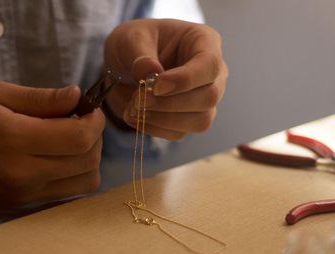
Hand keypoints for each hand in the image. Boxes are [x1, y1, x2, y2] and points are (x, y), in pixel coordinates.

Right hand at [0, 81, 104, 218]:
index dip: (95, 121)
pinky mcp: (27, 209)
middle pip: (88, 160)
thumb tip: (76, 96)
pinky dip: (78, 175)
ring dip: (91, 158)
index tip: (90, 109)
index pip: (78, 137)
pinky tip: (62, 160)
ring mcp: (27, 197)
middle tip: (83, 122)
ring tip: (74, 141)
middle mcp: (24, 174)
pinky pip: (70, 195)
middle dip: (96, 137)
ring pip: (86, 182)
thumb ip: (39, 97)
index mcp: (14, 140)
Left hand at [104, 19, 227, 139]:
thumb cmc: (133, 43)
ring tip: (134, 107)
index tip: (156, 86)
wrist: (122, 67)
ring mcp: (203, 99)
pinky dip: (154, 128)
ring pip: (200, 121)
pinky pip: (179, 133)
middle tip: (139, 98)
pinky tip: (135, 115)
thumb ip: (139, 53)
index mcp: (203, 41)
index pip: (210, 64)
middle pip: (209, 97)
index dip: (185, 79)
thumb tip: (150, 72)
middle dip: (171, 103)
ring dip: (163, 119)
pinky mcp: (189, 119)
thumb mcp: (130, 38)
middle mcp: (212, 72)